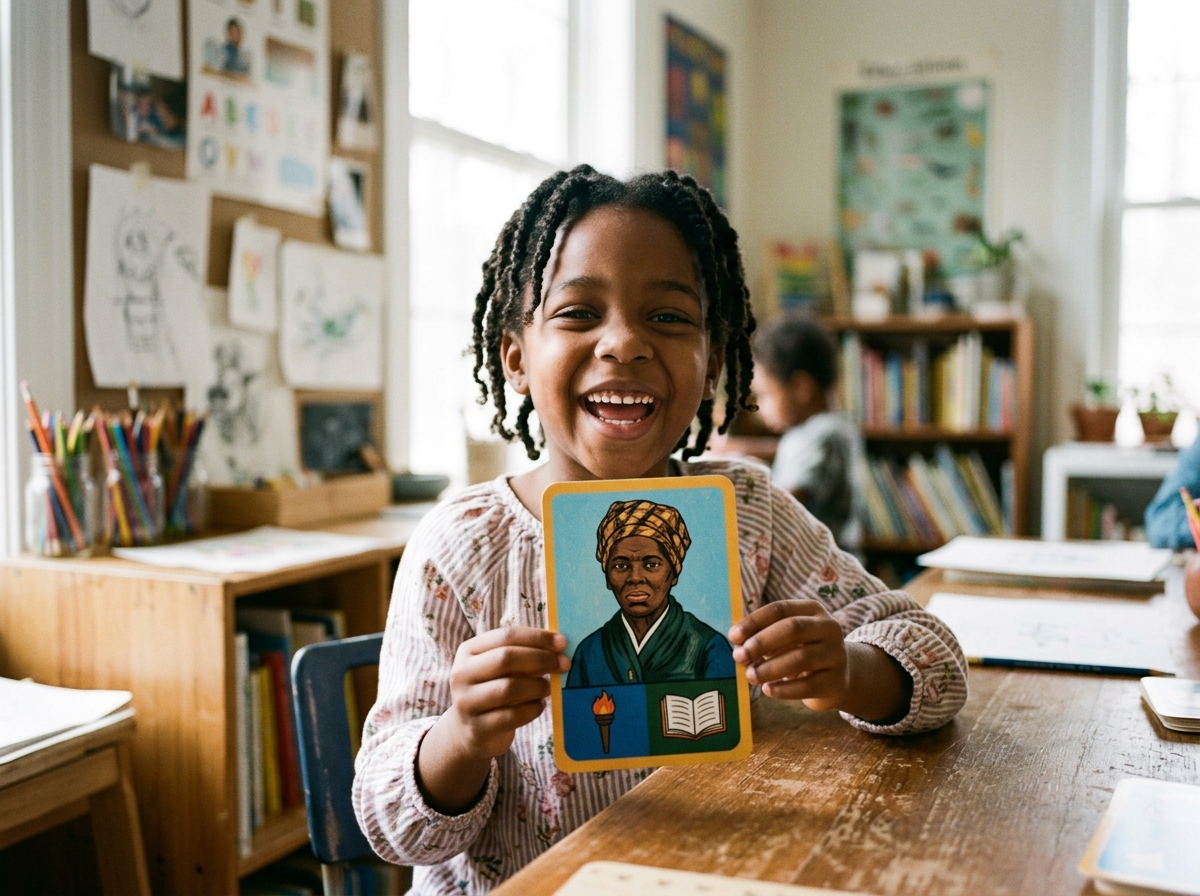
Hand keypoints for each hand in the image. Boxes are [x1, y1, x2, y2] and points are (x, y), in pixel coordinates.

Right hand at [417, 626, 569, 813]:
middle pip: (505, 658)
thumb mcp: (500, 669)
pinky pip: (512, 716)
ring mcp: (466, 702)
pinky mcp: (478, 728)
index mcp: (468, 651)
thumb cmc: (492, 691)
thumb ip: (522, 654)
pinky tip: (539, 706)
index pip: (505, 636)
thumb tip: (558, 646)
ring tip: (548, 688)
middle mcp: (461, 674)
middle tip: (564, 664)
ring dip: (537, 686)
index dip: (537, 637)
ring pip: (509, 688)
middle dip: (541, 659)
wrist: (469, 732)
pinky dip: (532, 709)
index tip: (562, 642)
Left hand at [728, 600, 848, 710]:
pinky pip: (808, 685)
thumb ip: (763, 637)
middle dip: (761, 642)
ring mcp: (836, 654)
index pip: (780, 609)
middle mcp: (829, 628)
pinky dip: (785, 689)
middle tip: (739, 656)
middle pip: (793, 629)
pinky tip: (768, 690)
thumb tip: (738, 645)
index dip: (754, 621)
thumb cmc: (800, 652)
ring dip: (770, 668)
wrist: (835, 678)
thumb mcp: (785, 639)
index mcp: (812, 610)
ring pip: (801, 658)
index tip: (733, 636)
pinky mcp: (836, 681)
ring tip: (750, 676)